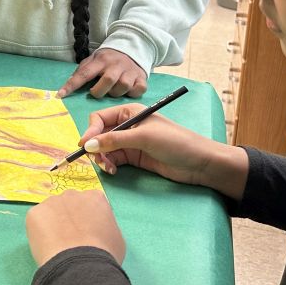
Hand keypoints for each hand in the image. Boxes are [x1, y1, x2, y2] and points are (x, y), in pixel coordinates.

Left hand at [25, 190, 124, 266]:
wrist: (80, 265)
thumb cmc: (104, 254)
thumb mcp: (115, 238)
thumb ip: (105, 226)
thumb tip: (96, 230)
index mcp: (95, 198)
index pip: (91, 204)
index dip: (88, 220)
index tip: (88, 234)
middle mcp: (73, 194)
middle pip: (70, 204)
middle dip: (69, 219)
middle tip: (71, 240)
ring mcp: (52, 201)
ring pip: (51, 212)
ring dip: (53, 224)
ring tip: (58, 246)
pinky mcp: (34, 212)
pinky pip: (37, 222)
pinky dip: (40, 233)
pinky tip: (48, 247)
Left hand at [57, 48, 146, 98]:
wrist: (132, 49)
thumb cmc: (108, 59)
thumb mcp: (94, 60)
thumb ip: (83, 70)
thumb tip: (67, 85)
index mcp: (101, 60)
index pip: (84, 73)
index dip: (71, 85)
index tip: (60, 95)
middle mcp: (116, 64)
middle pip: (107, 81)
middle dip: (99, 91)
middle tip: (95, 92)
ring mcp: (130, 71)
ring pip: (122, 87)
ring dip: (115, 93)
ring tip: (112, 90)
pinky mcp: (142, 78)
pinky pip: (137, 90)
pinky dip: (132, 93)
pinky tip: (127, 91)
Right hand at [77, 103, 248, 198]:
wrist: (200, 164)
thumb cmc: (175, 142)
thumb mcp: (144, 137)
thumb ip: (115, 140)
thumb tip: (88, 145)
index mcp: (129, 113)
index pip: (100, 118)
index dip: (91, 131)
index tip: (85, 146)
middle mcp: (127, 126)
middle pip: (100, 134)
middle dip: (95, 147)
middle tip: (97, 160)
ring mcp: (130, 143)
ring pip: (104, 149)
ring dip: (101, 158)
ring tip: (107, 168)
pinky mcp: (134, 158)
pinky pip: (113, 160)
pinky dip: (109, 165)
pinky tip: (113, 171)